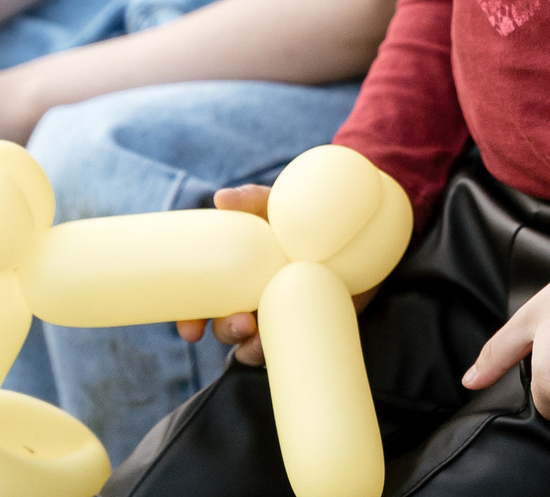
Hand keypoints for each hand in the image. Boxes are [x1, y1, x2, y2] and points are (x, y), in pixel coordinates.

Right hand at [174, 185, 381, 368]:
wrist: (359, 224)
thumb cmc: (307, 211)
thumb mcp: (278, 204)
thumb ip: (251, 199)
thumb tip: (221, 199)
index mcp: (239, 272)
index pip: (204, 300)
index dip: (190, 319)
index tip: (191, 331)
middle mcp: (253, 295)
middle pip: (226, 326)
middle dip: (227, 332)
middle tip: (242, 323)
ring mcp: (280, 311)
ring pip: (254, 342)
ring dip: (252, 348)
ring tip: (263, 337)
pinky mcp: (308, 321)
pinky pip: (288, 346)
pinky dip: (282, 351)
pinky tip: (285, 345)